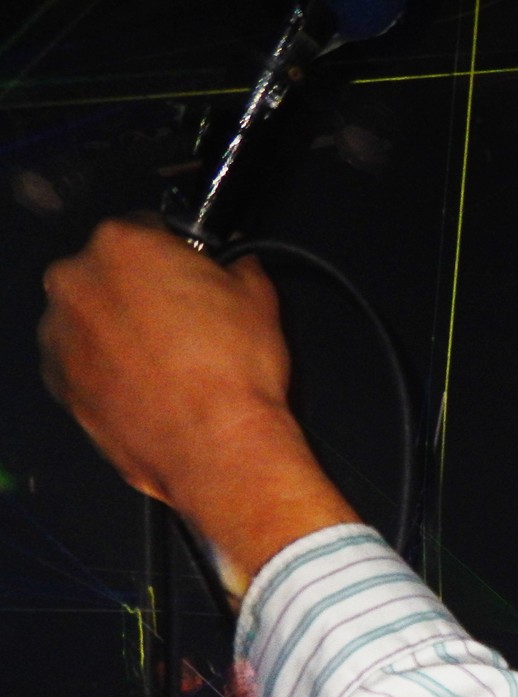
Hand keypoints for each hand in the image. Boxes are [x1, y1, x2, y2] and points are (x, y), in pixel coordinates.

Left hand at [38, 216, 358, 585]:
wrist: (217, 448)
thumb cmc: (232, 378)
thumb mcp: (259, 299)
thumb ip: (238, 268)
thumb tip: (237, 270)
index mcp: (122, 246)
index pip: (145, 230)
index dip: (176, 257)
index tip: (191, 278)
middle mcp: (79, 284)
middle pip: (109, 274)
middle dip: (143, 295)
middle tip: (187, 326)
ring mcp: (63, 337)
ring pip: (92, 321)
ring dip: (122, 334)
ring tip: (172, 364)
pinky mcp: (62, 385)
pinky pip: (84, 365)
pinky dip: (109, 373)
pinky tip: (152, 388)